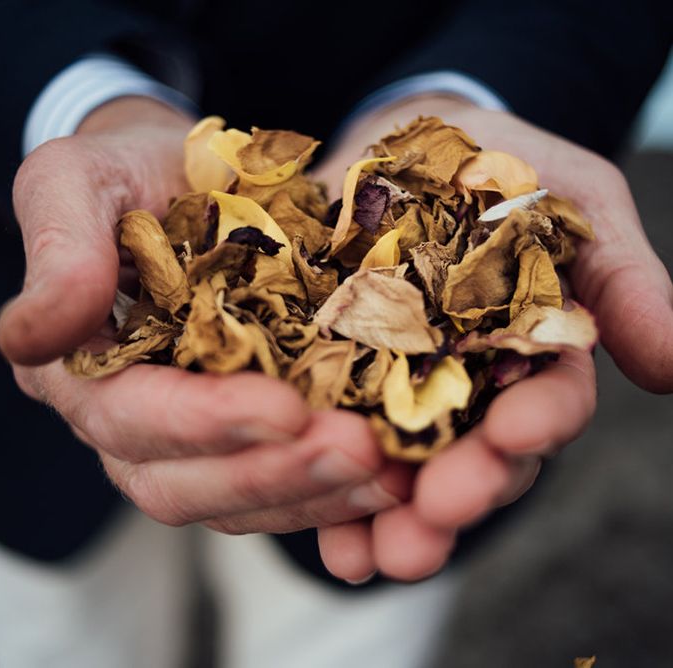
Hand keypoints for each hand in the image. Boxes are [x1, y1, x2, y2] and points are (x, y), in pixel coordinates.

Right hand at [0, 97, 405, 533]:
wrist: (186, 181)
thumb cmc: (126, 174)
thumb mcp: (76, 183)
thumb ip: (58, 249)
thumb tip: (33, 334)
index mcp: (80, 367)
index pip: (127, 417)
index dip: (201, 422)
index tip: (285, 408)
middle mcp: (127, 420)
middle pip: (180, 483)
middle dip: (270, 474)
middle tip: (358, 451)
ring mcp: (188, 435)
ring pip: (236, 500)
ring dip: (312, 494)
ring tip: (385, 473)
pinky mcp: (243, 433)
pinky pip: (279, 484)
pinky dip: (331, 490)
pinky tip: (388, 476)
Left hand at [313, 95, 672, 581]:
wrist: (400, 140)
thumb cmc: (500, 165)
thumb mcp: (574, 201)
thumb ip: (619, 280)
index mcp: (528, 354)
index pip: (545, 404)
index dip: (534, 426)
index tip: (515, 437)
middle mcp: (463, 386)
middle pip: (467, 456)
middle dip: (453, 495)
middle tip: (428, 528)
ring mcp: (392, 384)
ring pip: (398, 463)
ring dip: (383, 516)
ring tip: (365, 557)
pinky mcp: (328, 373)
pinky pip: (325, 432)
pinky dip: (319, 480)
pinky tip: (319, 524)